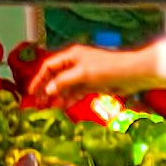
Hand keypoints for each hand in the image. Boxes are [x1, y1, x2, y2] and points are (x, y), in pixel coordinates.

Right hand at [27, 42, 144, 104]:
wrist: (134, 74)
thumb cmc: (109, 68)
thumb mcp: (83, 74)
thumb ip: (63, 82)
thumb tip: (47, 90)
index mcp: (72, 55)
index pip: (49, 66)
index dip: (39, 78)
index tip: (31, 92)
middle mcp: (76, 64)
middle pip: (55, 77)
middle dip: (46, 90)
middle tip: (37, 104)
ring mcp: (84, 75)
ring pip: (65, 87)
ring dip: (56, 97)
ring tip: (47, 110)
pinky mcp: (92, 84)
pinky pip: (76, 93)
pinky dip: (68, 100)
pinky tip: (62, 108)